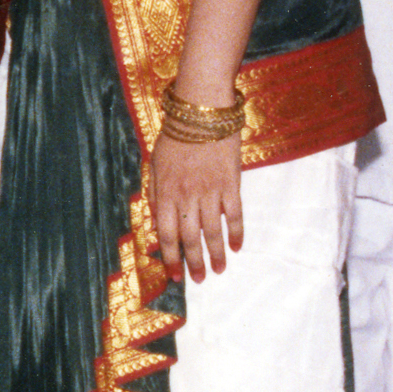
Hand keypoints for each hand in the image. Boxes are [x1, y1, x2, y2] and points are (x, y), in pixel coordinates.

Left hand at [151, 131, 243, 282]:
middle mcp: (187, 196)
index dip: (170, 257)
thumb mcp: (155, 164)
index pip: (166, 234)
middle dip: (194, 262)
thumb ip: (156, 194)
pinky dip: (237, 232)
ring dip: (216, 254)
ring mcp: (211, 191)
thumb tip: (157, 223)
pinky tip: (237, 247)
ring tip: (218, 270)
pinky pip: (235, 214)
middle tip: (199, 279)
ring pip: (213, 230)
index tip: (174, 274)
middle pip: (190, 237)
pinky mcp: (231, 183)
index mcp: (166, 192)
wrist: (202, 111)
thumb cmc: (175, 135)